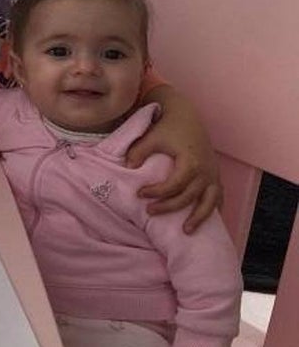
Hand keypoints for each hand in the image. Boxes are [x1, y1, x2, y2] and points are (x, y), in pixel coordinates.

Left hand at [129, 85, 220, 232]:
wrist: (186, 116)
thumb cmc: (167, 127)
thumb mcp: (151, 137)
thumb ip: (139, 152)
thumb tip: (128, 167)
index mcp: (191, 161)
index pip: (174, 185)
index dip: (157, 192)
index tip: (139, 194)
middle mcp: (206, 170)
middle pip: (189, 197)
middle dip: (169, 207)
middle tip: (149, 212)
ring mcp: (213, 174)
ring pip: (209, 202)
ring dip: (199, 217)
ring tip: (185, 231)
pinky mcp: (216, 175)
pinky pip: (218, 196)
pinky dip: (213, 209)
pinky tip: (206, 221)